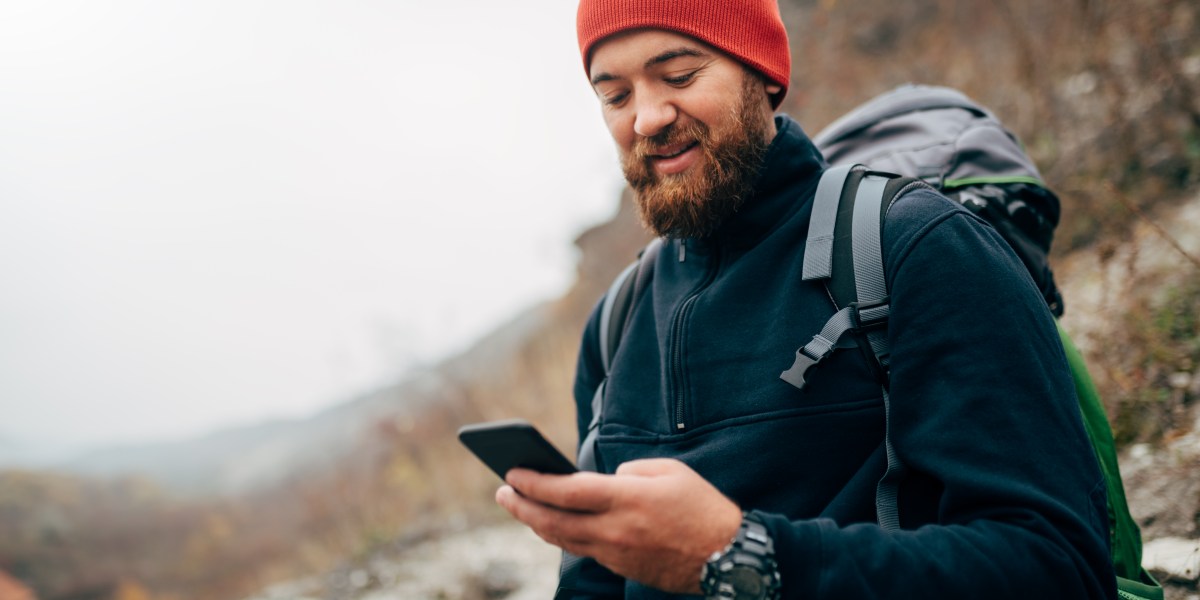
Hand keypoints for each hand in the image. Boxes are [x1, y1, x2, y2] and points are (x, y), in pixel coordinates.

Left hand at [495, 458, 742, 593]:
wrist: (728, 557)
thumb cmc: (701, 506)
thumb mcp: (669, 471)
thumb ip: (630, 471)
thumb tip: (604, 480)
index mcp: (627, 499)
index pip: (566, 491)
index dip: (534, 482)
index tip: (511, 472)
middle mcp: (615, 529)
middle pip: (553, 521)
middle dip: (521, 506)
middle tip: (501, 492)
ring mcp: (616, 553)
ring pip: (563, 540)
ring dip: (536, 523)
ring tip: (520, 507)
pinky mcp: (622, 569)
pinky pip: (583, 550)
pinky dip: (563, 536)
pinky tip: (554, 524)